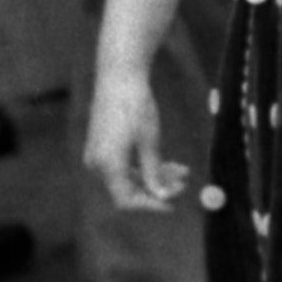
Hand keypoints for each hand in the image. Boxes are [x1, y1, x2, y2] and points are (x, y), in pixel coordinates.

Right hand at [84, 65, 183, 210]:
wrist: (119, 75)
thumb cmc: (135, 105)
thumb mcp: (150, 141)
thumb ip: (154, 172)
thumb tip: (162, 197)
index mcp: (106, 165)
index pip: (126, 200)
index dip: (151, 205)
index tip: (173, 204)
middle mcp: (97, 164)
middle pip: (129, 189)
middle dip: (157, 188)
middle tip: (184, 184)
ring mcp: (98, 155)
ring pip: (130, 176)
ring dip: (156, 176)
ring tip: (183, 172)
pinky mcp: (103, 146)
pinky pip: (125, 164)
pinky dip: (146, 165)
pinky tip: (171, 164)